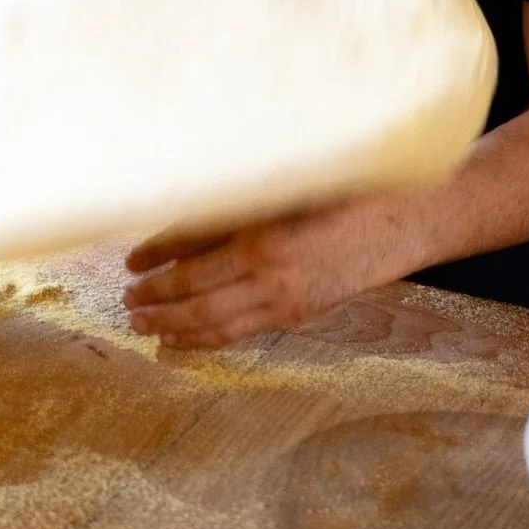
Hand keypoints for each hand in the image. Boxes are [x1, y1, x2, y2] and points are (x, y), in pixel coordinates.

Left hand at [122, 193, 426, 349]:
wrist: (400, 220)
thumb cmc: (342, 190)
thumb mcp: (283, 190)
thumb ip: (235, 211)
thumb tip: (181, 231)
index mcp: (262, 237)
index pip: (191, 257)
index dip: (156, 262)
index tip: (130, 264)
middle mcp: (270, 274)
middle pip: (196, 297)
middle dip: (157, 303)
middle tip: (127, 305)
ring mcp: (285, 299)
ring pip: (216, 323)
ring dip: (176, 327)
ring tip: (146, 327)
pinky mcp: (298, 313)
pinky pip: (242, 332)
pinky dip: (209, 338)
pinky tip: (188, 338)